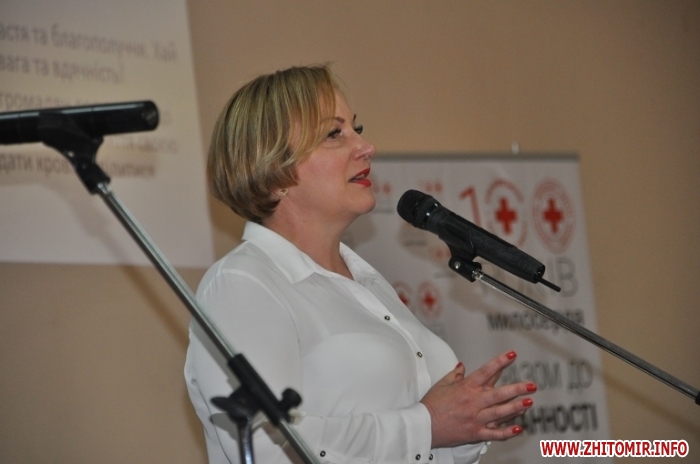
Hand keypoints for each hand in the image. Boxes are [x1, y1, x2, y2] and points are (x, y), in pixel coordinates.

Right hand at [420, 350, 534, 447]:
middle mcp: (473, 402)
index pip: (486, 371)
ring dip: (516, 407)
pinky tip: (519, 428)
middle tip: (531, 385)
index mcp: (466, 388)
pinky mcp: (476, 433)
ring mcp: (476, 419)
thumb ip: (455, 374)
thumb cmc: (432, 405)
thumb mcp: (442, 384)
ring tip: (529, 402)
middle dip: (517, 388)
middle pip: (499, 393)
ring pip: (500, 413)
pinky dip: (507, 432)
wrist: (423, 426)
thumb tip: (462, 366)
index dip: (500, 362)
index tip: (512, 354)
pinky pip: (495, 434)